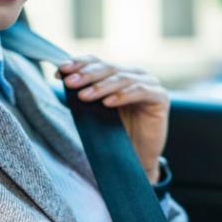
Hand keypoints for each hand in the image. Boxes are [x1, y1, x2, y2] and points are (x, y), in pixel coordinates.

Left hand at [56, 56, 169, 182]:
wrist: (136, 158)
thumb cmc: (115, 134)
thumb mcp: (94, 110)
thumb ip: (83, 92)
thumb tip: (61, 76)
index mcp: (118, 73)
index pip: (97, 62)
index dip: (79, 64)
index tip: (60, 71)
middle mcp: (134, 74)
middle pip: (108, 68)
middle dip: (86, 74)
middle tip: (70, 83)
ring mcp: (149, 83)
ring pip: (122, 78)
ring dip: (101, 87)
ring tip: (84, 96)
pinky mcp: (160, 97)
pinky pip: (140, 91)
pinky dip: (122, 96)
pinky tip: (108, 103)